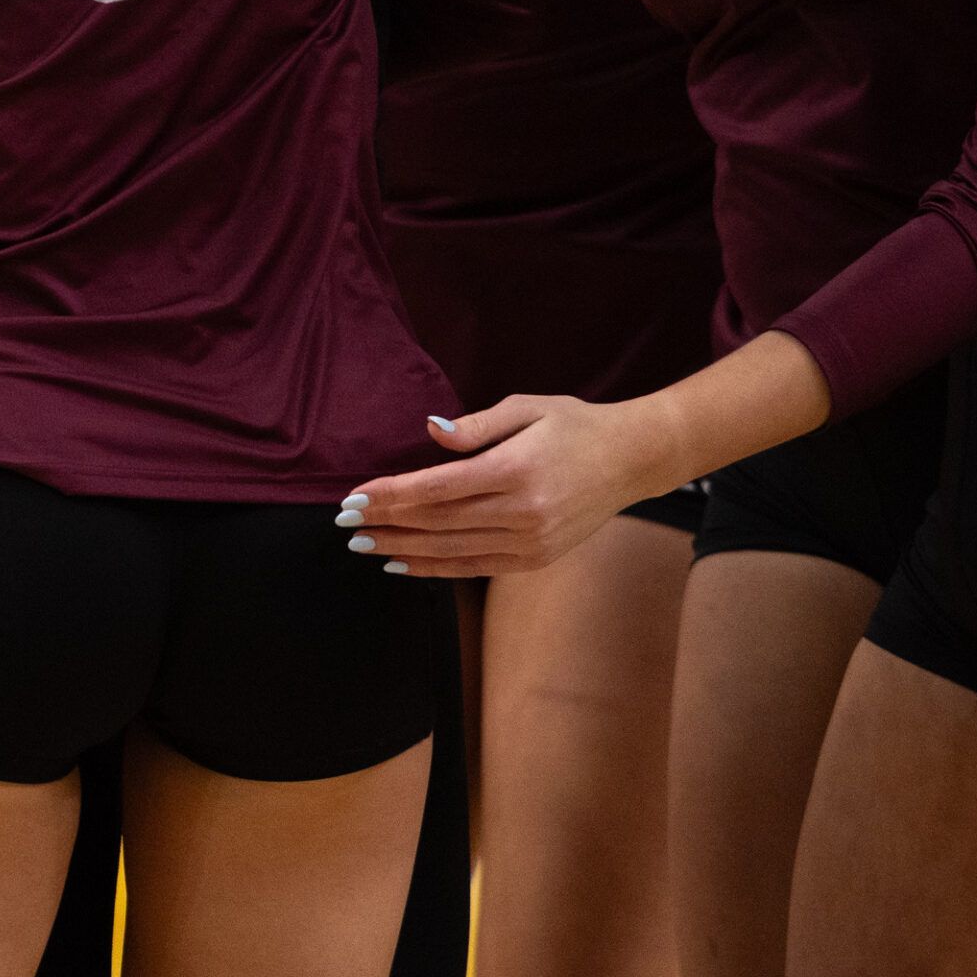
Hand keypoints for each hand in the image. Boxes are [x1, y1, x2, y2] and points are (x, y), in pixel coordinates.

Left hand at [337, 395, 663, 578]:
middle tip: (344, 524)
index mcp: (516, 470)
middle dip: (385, 523)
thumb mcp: (527, 407)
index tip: (354, 497)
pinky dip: (435, 568)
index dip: (391, 495)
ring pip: (450, 551)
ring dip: (402, 548)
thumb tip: (430, 432)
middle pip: (436, 523)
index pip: (437, 488)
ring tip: (363, 545)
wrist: (631, 460)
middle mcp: (522, 512)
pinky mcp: (535, 559)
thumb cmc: (574, 425)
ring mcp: (530, 542)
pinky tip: (403, 562)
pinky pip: (474, 567)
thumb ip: (476, 425)